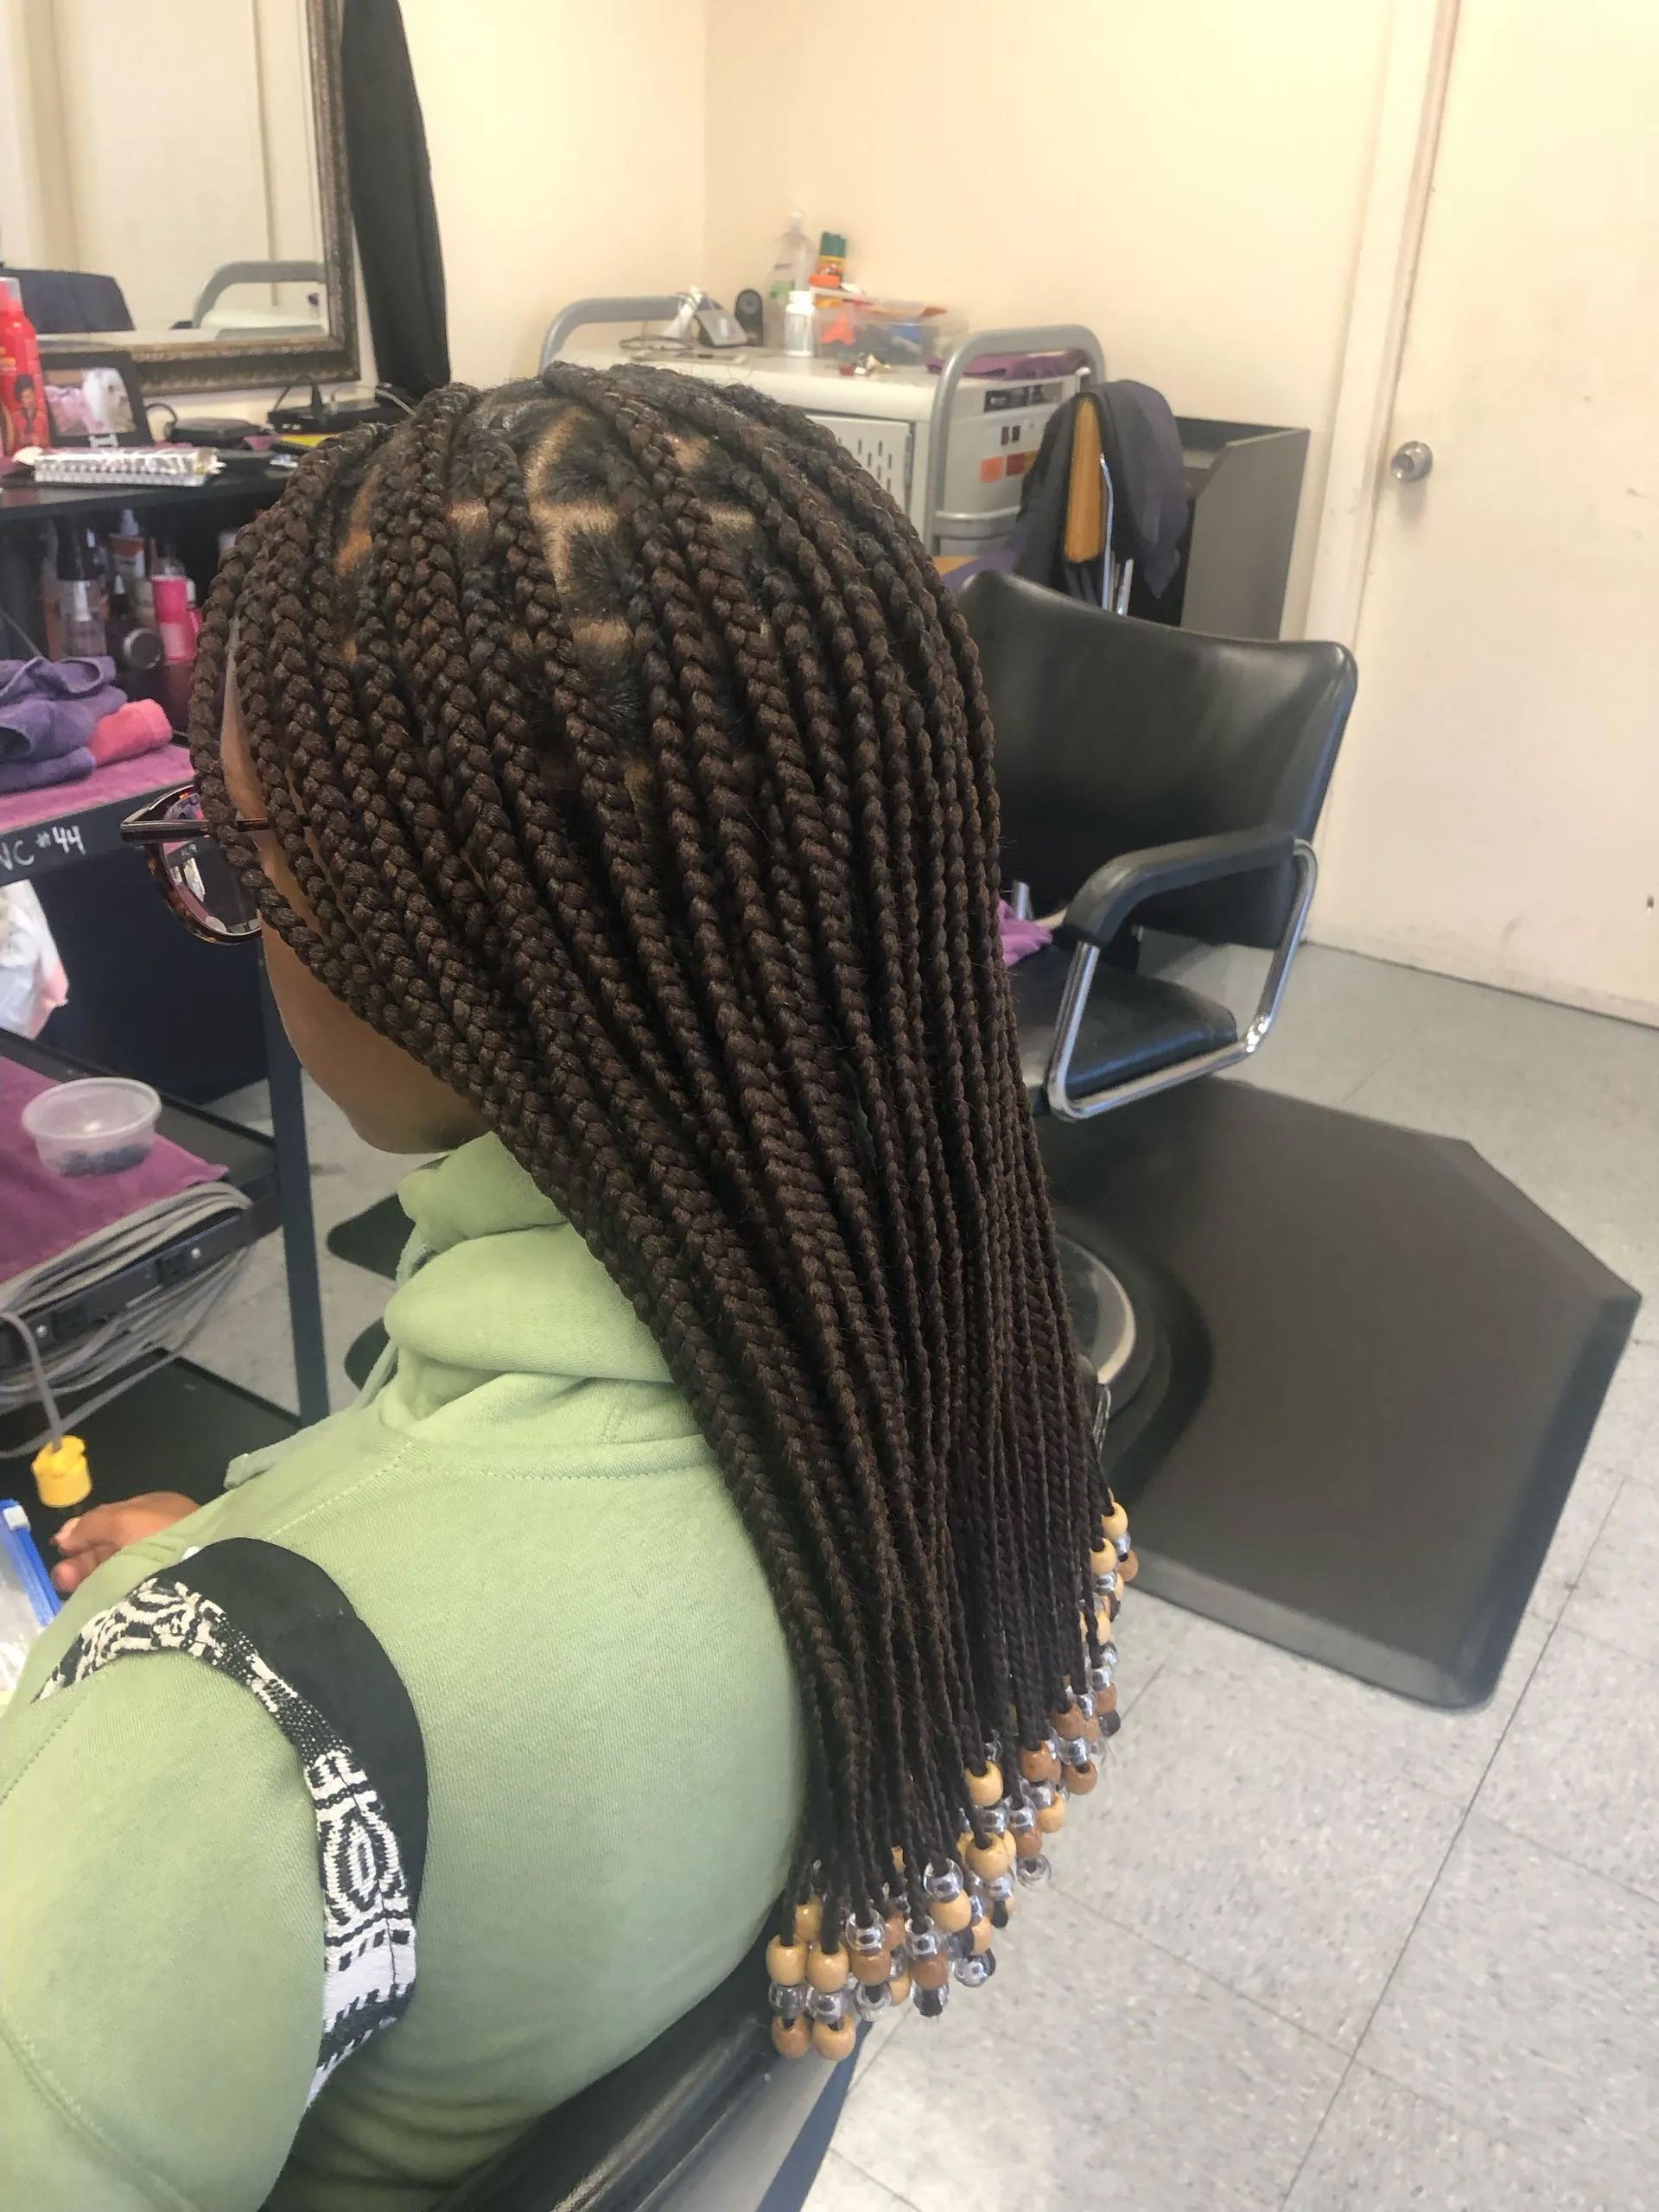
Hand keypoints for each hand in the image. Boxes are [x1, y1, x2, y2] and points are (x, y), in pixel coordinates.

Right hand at [51, 1492, 198, 1595]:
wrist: (202, 1574)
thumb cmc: (163, 1536)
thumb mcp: (124, 1518)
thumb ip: (92, 1524)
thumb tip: (65, 1536)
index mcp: (157, 1509)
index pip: (113, 1519)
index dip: (85, 1531)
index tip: (60, 1546)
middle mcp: (160, 1533)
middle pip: (111, 1545)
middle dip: (83, 1558)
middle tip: (62, 1575)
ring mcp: (162, 1562)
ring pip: (116, 1567)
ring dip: (88, 1575)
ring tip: (67, 1584)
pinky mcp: (162, 1589)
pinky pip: (125, 1585)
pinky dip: (104, 1588)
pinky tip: (87, 1595)